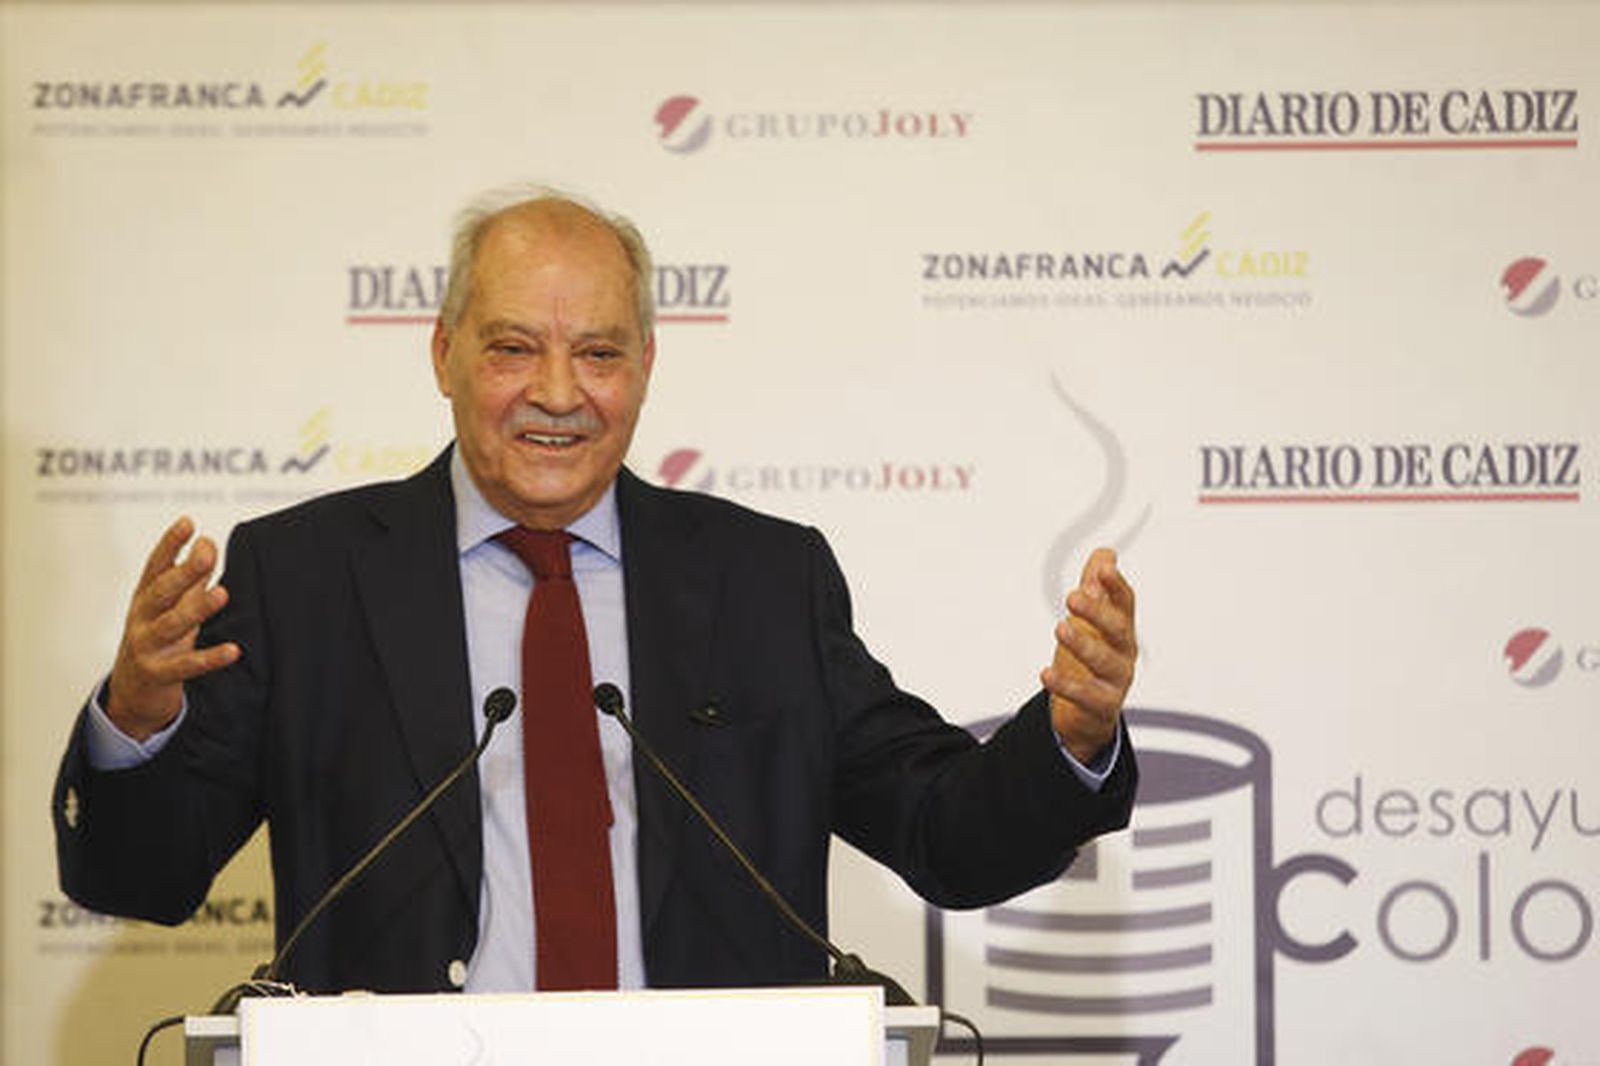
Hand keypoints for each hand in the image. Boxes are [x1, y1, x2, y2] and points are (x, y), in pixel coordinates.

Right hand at [105, 517, 240, 740]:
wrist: (132, 692)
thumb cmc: (157, 639)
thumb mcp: (170, 606)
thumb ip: (189, 578)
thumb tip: (207, 543)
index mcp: (145, 598)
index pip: (156, 566)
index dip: (170, 544)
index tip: (188, 522)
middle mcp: (141, 619)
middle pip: (161, 592)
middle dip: (184, 572)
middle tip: (207, 552)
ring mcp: (146, 647)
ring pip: (170, 625)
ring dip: (196, 609)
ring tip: (221, 594)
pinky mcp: (158, 675)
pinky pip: (186, 666)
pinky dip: (210, 659)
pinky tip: (233, 650)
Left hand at [1041, 547, 1136, 763]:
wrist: (1087, 713)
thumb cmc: (1090, 660)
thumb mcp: (1092, 622)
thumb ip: (1096, 589)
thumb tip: (1106, 554)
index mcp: (1121, 629)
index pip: (1125, 603)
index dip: (1116, 586)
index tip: (1104, 568)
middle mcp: (1123, 653)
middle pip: (1118, 629)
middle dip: (1098, 612)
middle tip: (1073, 597)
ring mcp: (1115, 681)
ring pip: (1104, 662)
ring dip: (1083, 644)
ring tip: (1060, 628)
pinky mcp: (1102, 706)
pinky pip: (1087, 696)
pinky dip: (1066, 685)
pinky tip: (1046, 673)